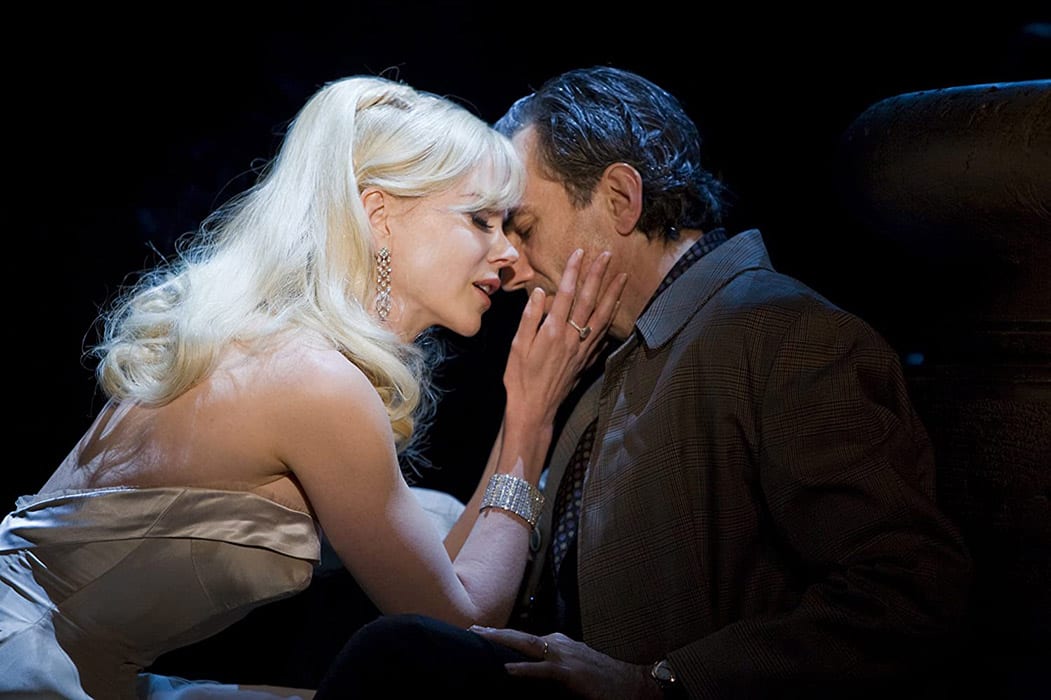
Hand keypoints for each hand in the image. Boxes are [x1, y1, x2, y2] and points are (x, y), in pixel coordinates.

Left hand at [469, 626, 660, 699]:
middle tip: (472, 629)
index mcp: (557, 643)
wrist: (631, 683)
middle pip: (520, 636)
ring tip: (482, 638)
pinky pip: (542, 670)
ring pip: (527, 646)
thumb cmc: (602, 678)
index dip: (503, 635)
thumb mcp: (574, 666)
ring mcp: (563, 656)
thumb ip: (552, 664)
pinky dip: (524, 669)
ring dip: (503, 641)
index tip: (482, 633)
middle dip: (495, 632)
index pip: (524, 638)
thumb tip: (530, 667)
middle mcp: (558, 644)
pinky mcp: (569, 673)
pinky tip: (507, 669)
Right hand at [503, 249, 625, 428]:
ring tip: (622, 276)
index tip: (579, 252)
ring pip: (602, 316)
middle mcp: (572, 338)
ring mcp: (582, 349)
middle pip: (588, 300)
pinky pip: (603, 335)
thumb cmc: (520, 378)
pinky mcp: (587, 360)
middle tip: (608, 255)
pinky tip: (616, 308)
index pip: (565, 294)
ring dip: (613, 294)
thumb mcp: (517, 347)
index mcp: (552, 331)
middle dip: (598, 275)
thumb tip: (540, 293)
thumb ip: (530, 318)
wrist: (534, 409)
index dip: (573, 271)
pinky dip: (611, 318)